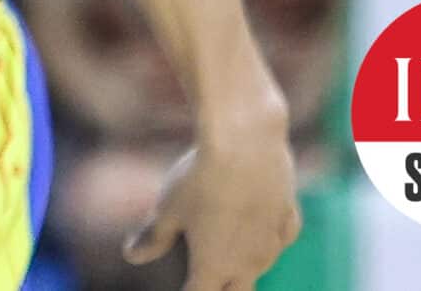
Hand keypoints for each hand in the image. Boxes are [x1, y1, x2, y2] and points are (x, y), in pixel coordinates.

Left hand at [123, 98, 302, 290]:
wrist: (245, 143)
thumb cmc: (199, 178)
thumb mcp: (167, 208)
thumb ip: (153, 237)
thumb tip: (132, 256)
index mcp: (214, 267)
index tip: (182, 287)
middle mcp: (249, 263)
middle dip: (220, 288)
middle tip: (207, 279)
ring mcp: (273, 243)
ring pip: (259, 267)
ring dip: (244, 267)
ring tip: (229, 258)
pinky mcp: (289, 218)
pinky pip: (280, 239)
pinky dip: (268, 240)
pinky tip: (260, 230)